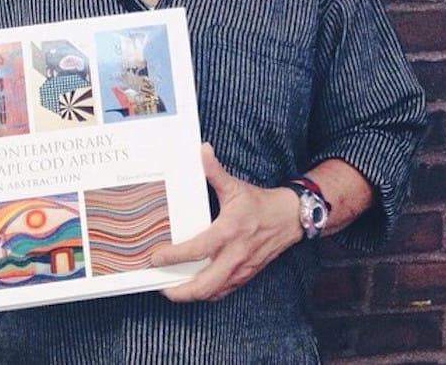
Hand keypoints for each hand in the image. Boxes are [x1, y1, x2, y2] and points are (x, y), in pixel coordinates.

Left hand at [151, 143, 299, 301]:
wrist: (288, 218)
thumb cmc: (259, 203)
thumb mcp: (235, 186)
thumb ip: (214, 171)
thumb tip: (202, 150)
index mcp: (228, 232)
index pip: (196, 250)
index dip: (174, 257)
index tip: (156, 258)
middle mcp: (234, 255)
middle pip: (203, 285)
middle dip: (179, 290)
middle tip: (160, 284)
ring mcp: (241, 269)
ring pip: (212, 292)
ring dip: (191, 294)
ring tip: (172, 288)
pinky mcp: (246, 276)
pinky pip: (223, 291)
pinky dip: (206, 293)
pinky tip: (194, 287)